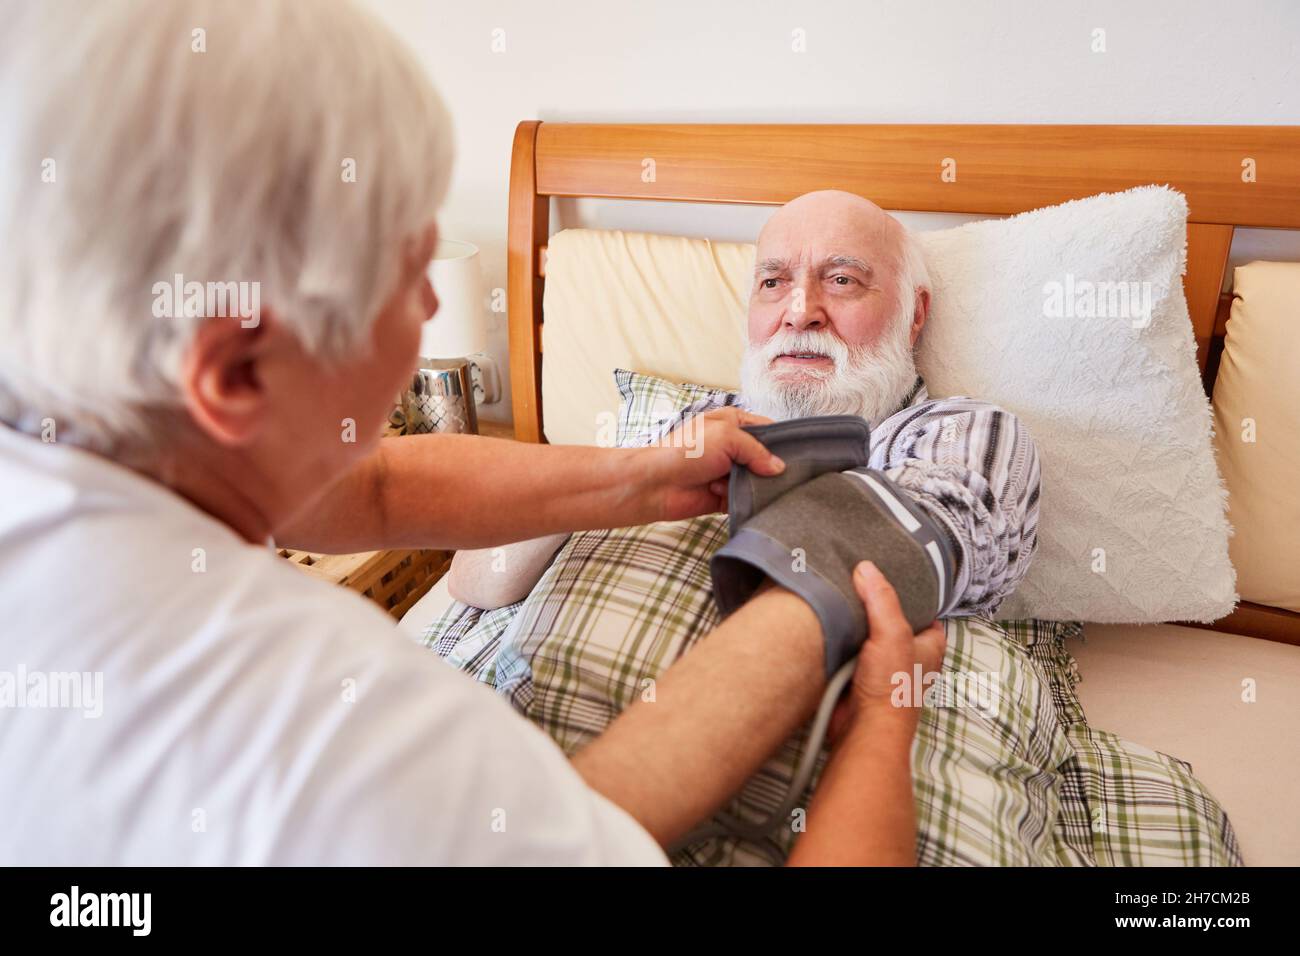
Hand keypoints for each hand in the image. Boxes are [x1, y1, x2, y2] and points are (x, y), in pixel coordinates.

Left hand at [645, 408, 784, 520]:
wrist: (655, 484)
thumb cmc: (686, 451)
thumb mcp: (726, 436)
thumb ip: (757, 450)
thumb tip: (779, 468)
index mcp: (732, 423)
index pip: (767, 429)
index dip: (781, 442)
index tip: (797, 455)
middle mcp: (731, 447)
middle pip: (764, 458)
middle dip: (767, 468)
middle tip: (771, 474)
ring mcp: (727, 472)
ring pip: (756, 481)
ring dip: (748, 484)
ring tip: (733, 483)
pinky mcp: (723, 496)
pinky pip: (744, 499)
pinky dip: (737, 498)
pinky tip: (719, 494)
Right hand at [828, 561, 946, 742]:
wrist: (864, 728)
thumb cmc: (892, 689)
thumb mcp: (893, 634)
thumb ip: (882, 599)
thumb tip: (866, 568)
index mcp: (929, 645)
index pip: (927, 612)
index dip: (914, 594)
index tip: (894, 573)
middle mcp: (908, 656)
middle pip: (893, 620)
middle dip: (877, 605)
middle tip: (859, 580)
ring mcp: (882, 667)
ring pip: (868, 635)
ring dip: (855, 624)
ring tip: (839, 594)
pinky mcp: (858, 678)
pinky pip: (848, 651)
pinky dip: (839, 642)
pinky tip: (827, 625)